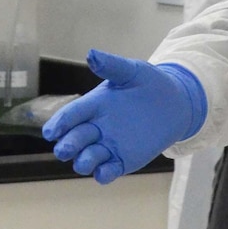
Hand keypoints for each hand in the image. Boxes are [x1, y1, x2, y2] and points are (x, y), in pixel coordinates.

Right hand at [42, 50, 206, 184]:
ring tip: (87, 160)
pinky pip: (107, 171)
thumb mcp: (132, 72)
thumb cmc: (149, 84)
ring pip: (86, 159)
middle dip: (67, 146)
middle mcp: (94, 128)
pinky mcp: (122, 160)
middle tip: (66, 149)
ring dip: (83, 161)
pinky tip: (106, 172)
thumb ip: (112, 66)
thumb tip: (91, 54)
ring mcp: (107, 146)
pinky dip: (104, 174)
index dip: (59, 124)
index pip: (70, 116)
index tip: (51, 132)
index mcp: (92, 106)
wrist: (176, 102)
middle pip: (72, 141)